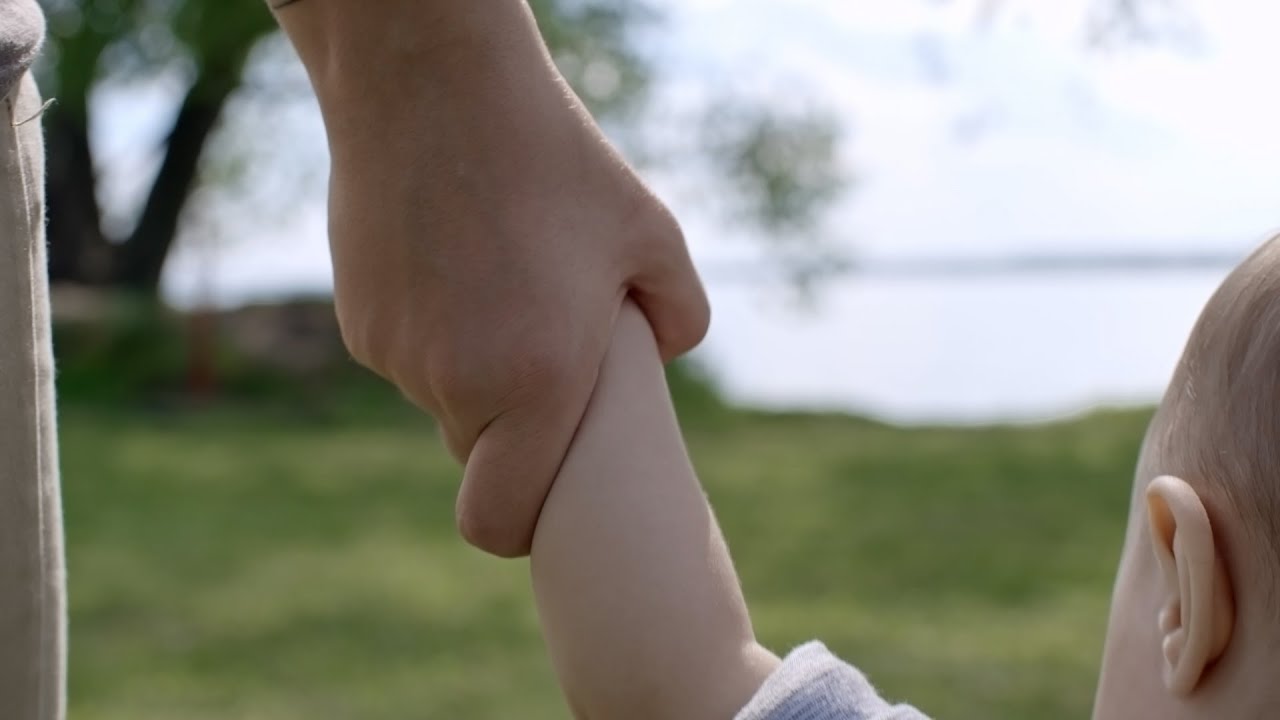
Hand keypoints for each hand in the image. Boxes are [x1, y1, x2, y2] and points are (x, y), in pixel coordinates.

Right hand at [278, 0, 709, 556]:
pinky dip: (435, 332)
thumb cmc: (554, 159)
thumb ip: (681, 316)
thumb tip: (667, 353)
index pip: (499, 521)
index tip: (545, 489)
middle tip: (547, 349)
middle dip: (515, 425)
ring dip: (475, 369)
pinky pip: (407, 356)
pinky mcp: (356, 320)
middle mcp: (453, 383)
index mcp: (536, 381)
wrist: (431, 82)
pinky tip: (457, 261)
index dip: (522, 524)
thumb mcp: (651, 232)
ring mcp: (394, 354)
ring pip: (443, 400)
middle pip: (479, 453)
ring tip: (503, 282)